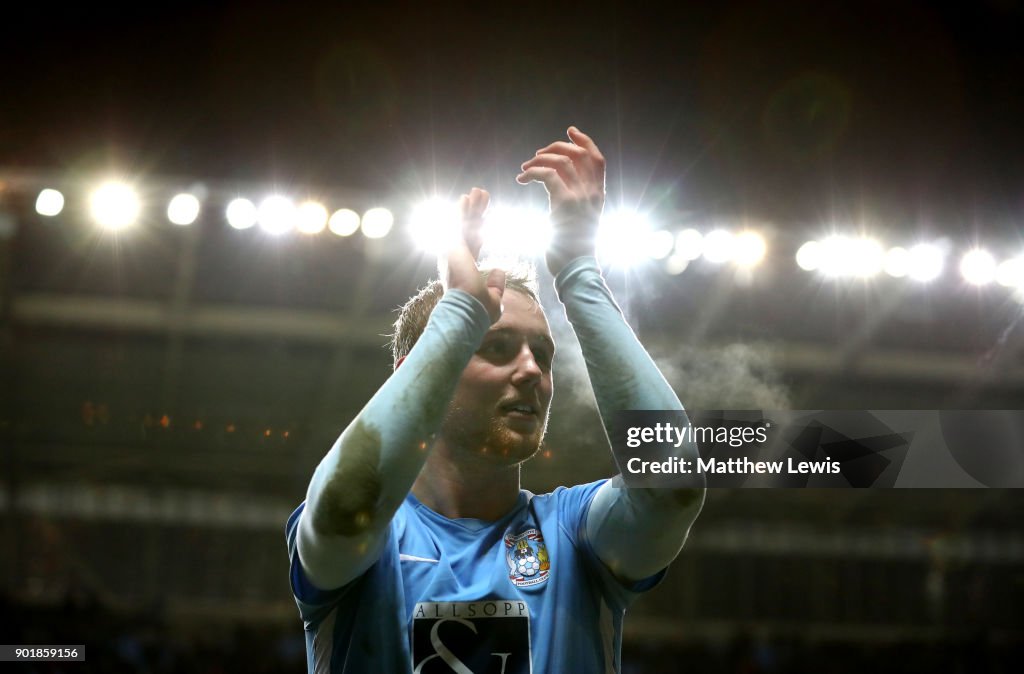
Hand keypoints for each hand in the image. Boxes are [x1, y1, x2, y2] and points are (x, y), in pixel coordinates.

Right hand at [443, 187, 504, 322]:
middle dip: (476, 213)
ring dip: (471, 208)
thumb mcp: (493, 298)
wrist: (467, 311)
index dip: (479, 230)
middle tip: (482, 198)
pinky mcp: (453, 247)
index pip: (474, 244)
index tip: (484, 219)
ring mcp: (453, 252)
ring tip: (478, 191)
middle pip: (468, 229)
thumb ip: (497, 284)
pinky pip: (457, 224)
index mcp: (465, 269)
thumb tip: (500, 270)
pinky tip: (465, 198)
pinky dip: (461, 211)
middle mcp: (457, 258)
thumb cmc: (478, 310)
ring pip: (463, 224)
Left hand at [517, 126, 605, 274]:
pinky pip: (548, 175)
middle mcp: (593, 193)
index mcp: (599, 195)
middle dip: (555, 148)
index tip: (570, 130)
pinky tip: (522, 179)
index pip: (597, 159)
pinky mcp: (565, 204)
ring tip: (525, 168)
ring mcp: (581, 197)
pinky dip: (533, 173)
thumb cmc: (573, 249)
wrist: (575, 269)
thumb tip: (559, 188)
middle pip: (578, 154)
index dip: (584, 141)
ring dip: (540, 159)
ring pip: (561, 162)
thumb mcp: (581, 220)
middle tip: (537, 154)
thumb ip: (576, 201)